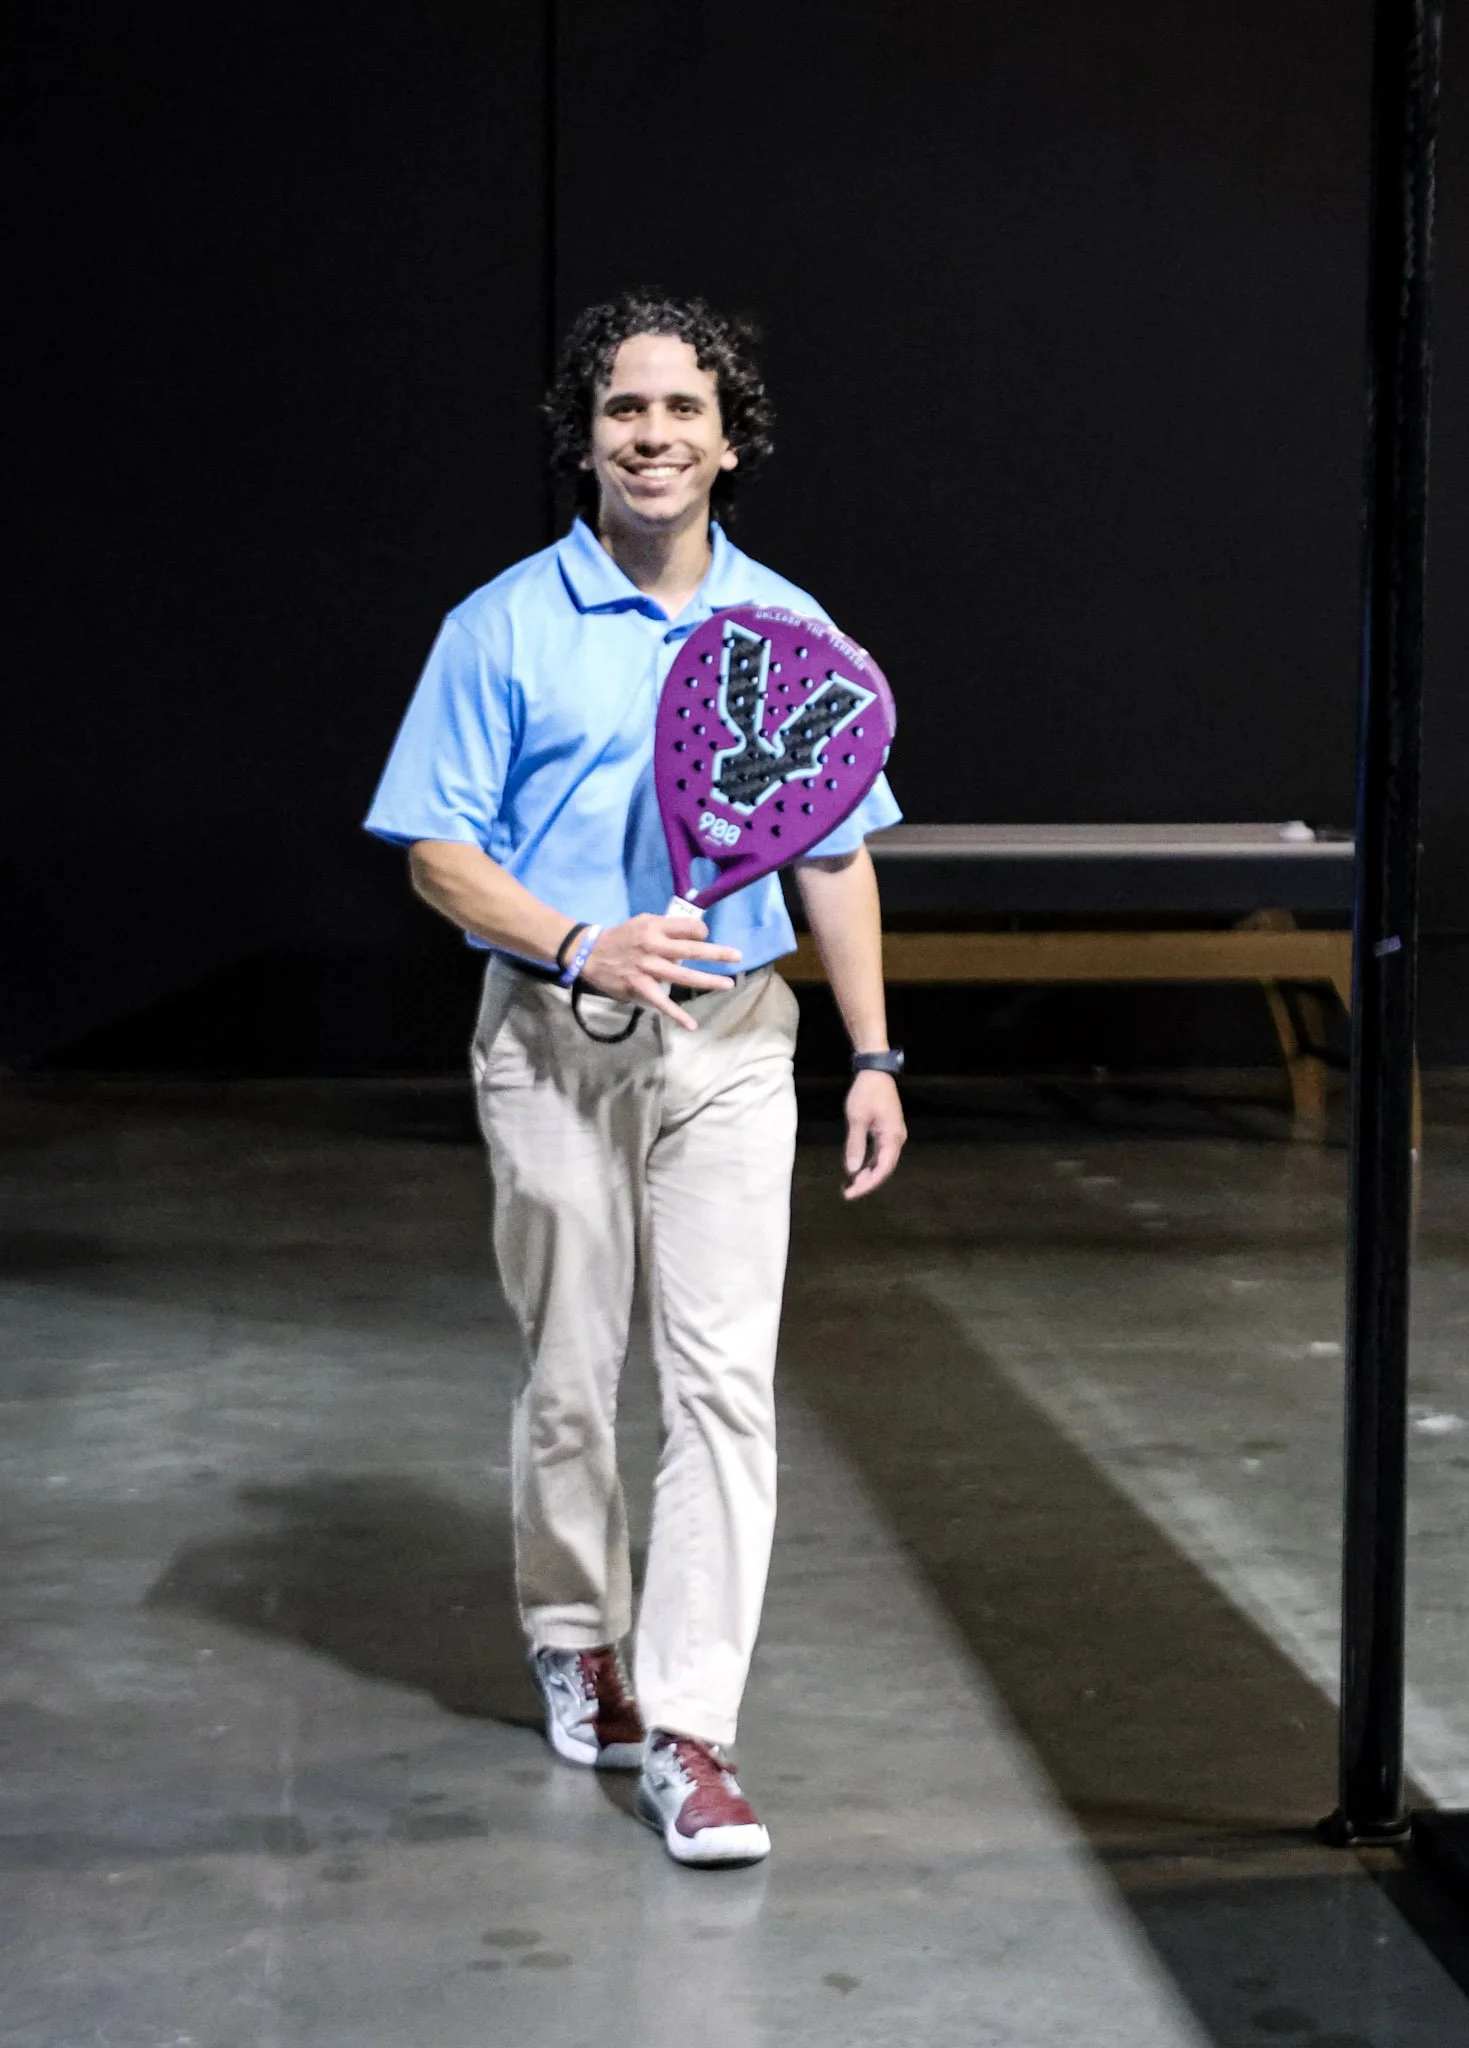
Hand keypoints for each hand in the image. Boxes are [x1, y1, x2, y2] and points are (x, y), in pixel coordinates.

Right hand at [581, 914, 740, 1030]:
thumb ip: (668, 927)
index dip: (701, 932)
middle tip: (737, 956)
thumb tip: (696, 936)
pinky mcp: (640, 987)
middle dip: (717, 954)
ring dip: (707, 981)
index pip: (688, 927)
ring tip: (727, 984)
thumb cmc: (621, 937)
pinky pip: (661, 1003)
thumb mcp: (643, 921)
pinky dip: (676, 1015)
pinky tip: (691, 1024)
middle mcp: (653, 946)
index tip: (705, 937)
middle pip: (691, 950)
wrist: (589, 953)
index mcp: (655, 927)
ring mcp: (648, 968)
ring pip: (682, 976)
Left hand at [842, 1070, 906, 1198]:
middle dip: (866, 1182)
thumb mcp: (857, 1118)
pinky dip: (868, 1163)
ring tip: (850, 1185)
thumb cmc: (866, 1093)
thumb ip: (855, 1145)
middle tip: (847, 1192)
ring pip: (882, 1162)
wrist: (875, 1071)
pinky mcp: (887, 1131)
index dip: (867, 1184)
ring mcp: (893, 1135)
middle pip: (884, 1168)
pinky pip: (879, 1153)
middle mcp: (896, 1139)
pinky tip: (857, 1169)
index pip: (882, 1169)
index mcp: (892, 1138)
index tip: (851, 1193)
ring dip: (867, 1174)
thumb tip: (852, 1170)